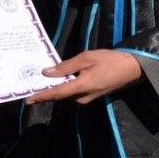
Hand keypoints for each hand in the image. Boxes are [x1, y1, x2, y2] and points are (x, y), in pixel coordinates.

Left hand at [26, 50, 141, 105]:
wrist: (131, 69)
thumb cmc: (109, 60)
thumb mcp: (86, 58)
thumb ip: (66, 66)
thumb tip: (47, 72)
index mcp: (81, 87)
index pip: (56, 94)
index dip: (41, 97)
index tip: (27, 100)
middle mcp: (83, 97)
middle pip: (60, 95)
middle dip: (45, 91)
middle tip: (30, 84)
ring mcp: (88, 98)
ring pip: (66, 94)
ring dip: (55, 88)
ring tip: (41, 79)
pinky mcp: (91, 96)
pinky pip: (73, 93)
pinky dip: (64, 87)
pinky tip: (59, 78)